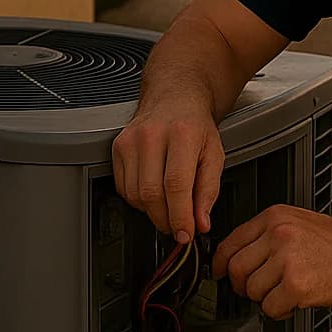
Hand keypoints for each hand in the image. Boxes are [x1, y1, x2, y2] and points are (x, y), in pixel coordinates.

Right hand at [111, 102, 223, 243]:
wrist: (175, 98)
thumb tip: (201, 223)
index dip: (180, 216)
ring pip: (134, 194)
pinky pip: (123, 187)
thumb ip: (209, 190)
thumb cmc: (196, 126)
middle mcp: (152, 135)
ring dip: (152, 211)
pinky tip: (153, 193)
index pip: (176, 185)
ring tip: (168, 209)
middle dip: (166, 219)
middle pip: (151, 193)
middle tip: (178, 227)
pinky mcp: (117, 147)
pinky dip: (138, 200)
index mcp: (182, 134)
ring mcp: (130, 140)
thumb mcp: (215, 154)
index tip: (186, 233)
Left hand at [211, 205, 331, 319]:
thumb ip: (267, 234)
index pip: (230, 243)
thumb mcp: (298, 222)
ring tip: (287, 291)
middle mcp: (278, 234)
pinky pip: (270, 308)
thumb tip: (235, 256)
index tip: (219, 274)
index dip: (220, 264)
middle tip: (261, 289)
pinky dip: (281, 310)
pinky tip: (296, 300)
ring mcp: (287, 259)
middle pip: (236, 269)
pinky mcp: (297, 285)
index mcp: (275, 217)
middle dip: (244, 285)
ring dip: (266, 298)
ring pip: (252, 291)